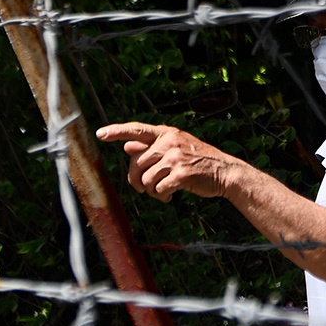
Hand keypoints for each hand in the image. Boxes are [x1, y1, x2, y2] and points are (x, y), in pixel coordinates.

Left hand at [96, 121, 238, 201]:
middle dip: (136, 180)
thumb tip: (127, 146)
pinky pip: (158, 189)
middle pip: (136, 163)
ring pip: (146, 179)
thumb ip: (152, 148)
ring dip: (150, 191)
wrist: (225, 172)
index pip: (136, 129)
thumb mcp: (176, 148)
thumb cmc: (198, 161)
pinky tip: (170, 195)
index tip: (100, 134)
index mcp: (167, 133)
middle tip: (143, 188)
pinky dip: (162, 196)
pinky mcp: (181, 173)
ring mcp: (175, 157)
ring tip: (162, 192)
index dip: (117, 131)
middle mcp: (169, 142)